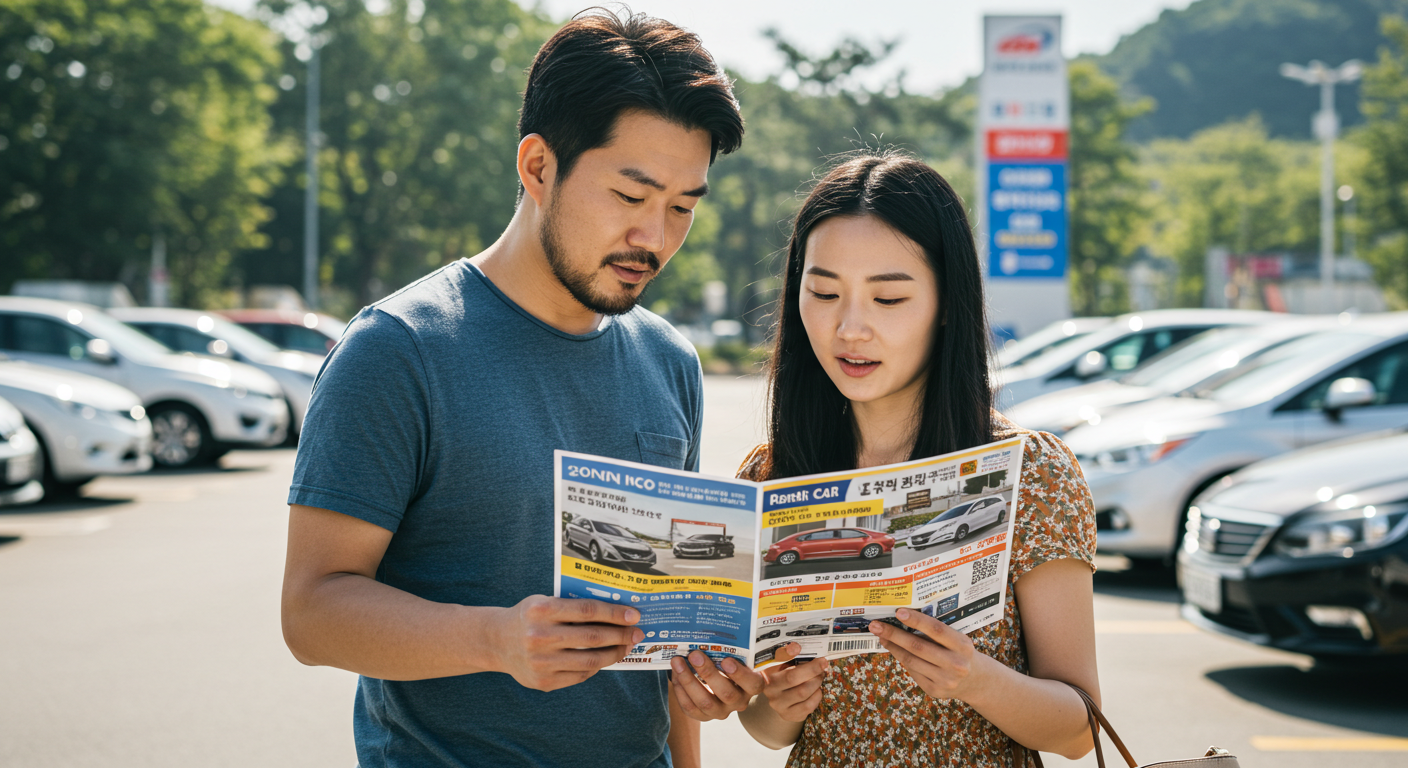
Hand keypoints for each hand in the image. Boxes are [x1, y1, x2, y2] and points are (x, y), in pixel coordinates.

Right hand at [492, 595, 643, 691]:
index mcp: (542, 610)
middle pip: (592, 637)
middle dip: (620, 635)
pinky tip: (603, 659)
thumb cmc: (529, 617)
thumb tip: (616, 612)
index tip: (634, 615)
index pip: (588, 610)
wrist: (497, 642)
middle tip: (637, 633)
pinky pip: (579, 675)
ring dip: (613, 653)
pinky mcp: (543, 681)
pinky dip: (596, 667)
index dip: (614, 613)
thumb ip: (573, 606)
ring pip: (590, 661)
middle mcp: (540, 636)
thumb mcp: (545, 601)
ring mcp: (541, 662)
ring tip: (625, 647)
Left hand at [669, 649, 767, 720]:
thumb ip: (734, 647)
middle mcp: (739, 701)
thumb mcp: (737, 656)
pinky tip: (675, 675)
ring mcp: (721, 711)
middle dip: (708, 673)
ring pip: (705, 702)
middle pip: (726, 693)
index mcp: (751, 685)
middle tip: (694, 654)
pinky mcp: (703, 717)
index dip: (741, 674)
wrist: (716, 680)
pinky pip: (691, 708)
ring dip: (689, 681)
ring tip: (677, 662)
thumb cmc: (728, 661)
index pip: (753, 684)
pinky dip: (681, 691)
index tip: (726, 660)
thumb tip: (721, 623)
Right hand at [759, 643, 829, 721]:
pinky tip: (815, 690)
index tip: (822, 660)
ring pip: (804, 696)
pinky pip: (808, 707)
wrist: (777, 695)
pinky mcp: (789, 715)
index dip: (808, 668)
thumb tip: (797, 647)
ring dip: (816, 684)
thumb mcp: (781, 662)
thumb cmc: (781, 673)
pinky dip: (817, 696)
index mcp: (768, 677)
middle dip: (815, 674)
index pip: (790, 674)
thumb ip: (787, 654)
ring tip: (819, 677)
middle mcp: (771, 694)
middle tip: (823, 666)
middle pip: (799, 686)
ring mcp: (779, 707)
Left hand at [868, 608, 983, 701]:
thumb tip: (904, 618)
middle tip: (876, 625)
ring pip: (911, 661)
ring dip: (893, 647)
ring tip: (881, 636)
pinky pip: (913, 672)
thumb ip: (936, 632)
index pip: (937, 630)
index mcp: (962, 646)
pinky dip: (902, 659)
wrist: (975, 681)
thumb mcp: (957, 640)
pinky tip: (895, 650)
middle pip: (918, 647)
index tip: (898, 612)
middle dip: (894, 635)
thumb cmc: (960, 653)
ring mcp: (945, 680)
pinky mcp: (935, 691)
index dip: (916, 620)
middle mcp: (955, 664)